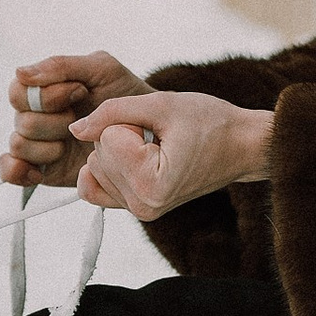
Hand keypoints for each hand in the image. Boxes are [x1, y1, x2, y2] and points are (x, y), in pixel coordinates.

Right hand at [1, 51, 140, 188]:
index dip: (47, 95)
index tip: (80, 92)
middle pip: (20, 120)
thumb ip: (62, 66)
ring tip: (76, 145)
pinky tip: (40, 171)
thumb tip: (20, 72)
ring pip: (18, 145)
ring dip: (47, 146)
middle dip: (54, 122)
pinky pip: (11, 172)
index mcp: (45, 89)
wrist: (149, 129)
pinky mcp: (44, 170)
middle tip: (81, 123)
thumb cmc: (125, 95)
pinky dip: (18, 172)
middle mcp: (38, 116)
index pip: (19, 90)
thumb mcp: (101, 69)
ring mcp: (40, 144)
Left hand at [70, 92, 274, 221]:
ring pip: (94, 166)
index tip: (163, 130)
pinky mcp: (137, 209)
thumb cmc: (212, 123)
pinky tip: (132, 159)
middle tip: (161, 138)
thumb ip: (113, 111)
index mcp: (152, 185)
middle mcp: (143, 206)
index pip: (106, 139)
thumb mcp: (163, 104)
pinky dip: (107, 168)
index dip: (131, 123)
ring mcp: (140, 211)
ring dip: (118, 150)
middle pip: (97, 155)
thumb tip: (74, 128)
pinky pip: (94, 188)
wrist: (242, 147)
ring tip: (157, 148)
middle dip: (123, 136)